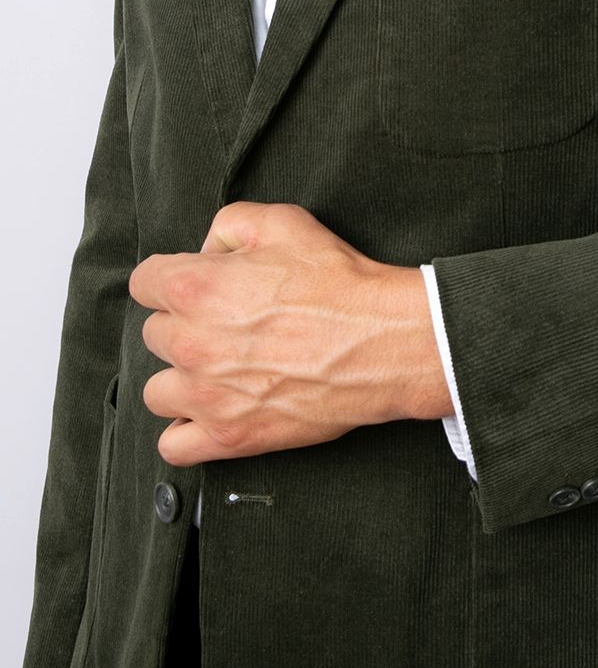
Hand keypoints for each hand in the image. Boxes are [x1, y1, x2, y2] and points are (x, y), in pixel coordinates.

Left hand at [130, 202, 453, 465]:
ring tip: (217, 371)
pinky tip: (211, 413)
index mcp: (195, 287)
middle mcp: (190, 342)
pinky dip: (186, 432)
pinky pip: (174, 445)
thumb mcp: (283, 222)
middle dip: (184, 326)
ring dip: (182, 379)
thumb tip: (207, 251)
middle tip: (227, 325)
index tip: (194, 286)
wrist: (383, 341)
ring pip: (157, 390)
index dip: (171, 279)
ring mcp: (207, 395)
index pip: (144, 283)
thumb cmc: (338, 283)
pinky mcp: (230, 435)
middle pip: (154, 335)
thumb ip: (228, 226)